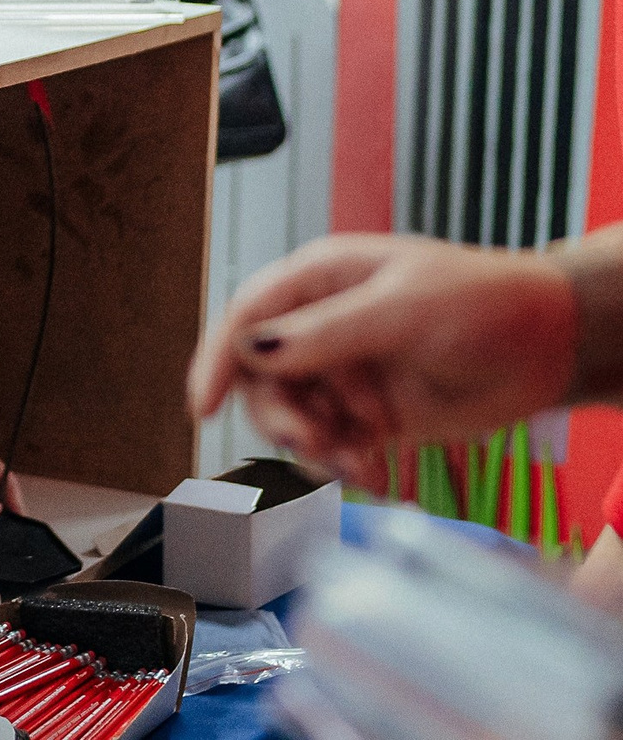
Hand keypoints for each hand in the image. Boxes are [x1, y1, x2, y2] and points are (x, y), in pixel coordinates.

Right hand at [186, 232, 576, 488]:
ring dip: (313, 446)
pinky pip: (333, 445)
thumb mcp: (403, 309)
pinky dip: (342, 465)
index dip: (218, 360)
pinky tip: (372, 475)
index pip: (247, 317)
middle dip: (280, 415)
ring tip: (352, 463)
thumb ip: (328, 332)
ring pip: (294, 416)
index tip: (204, 407)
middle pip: (262, 377)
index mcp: (319, 280)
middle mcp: (321, 326)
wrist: (552, 347)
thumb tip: (253, 349)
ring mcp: (345, 372)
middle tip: (312, 442)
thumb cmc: (484, 302)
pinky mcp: (370, 414)